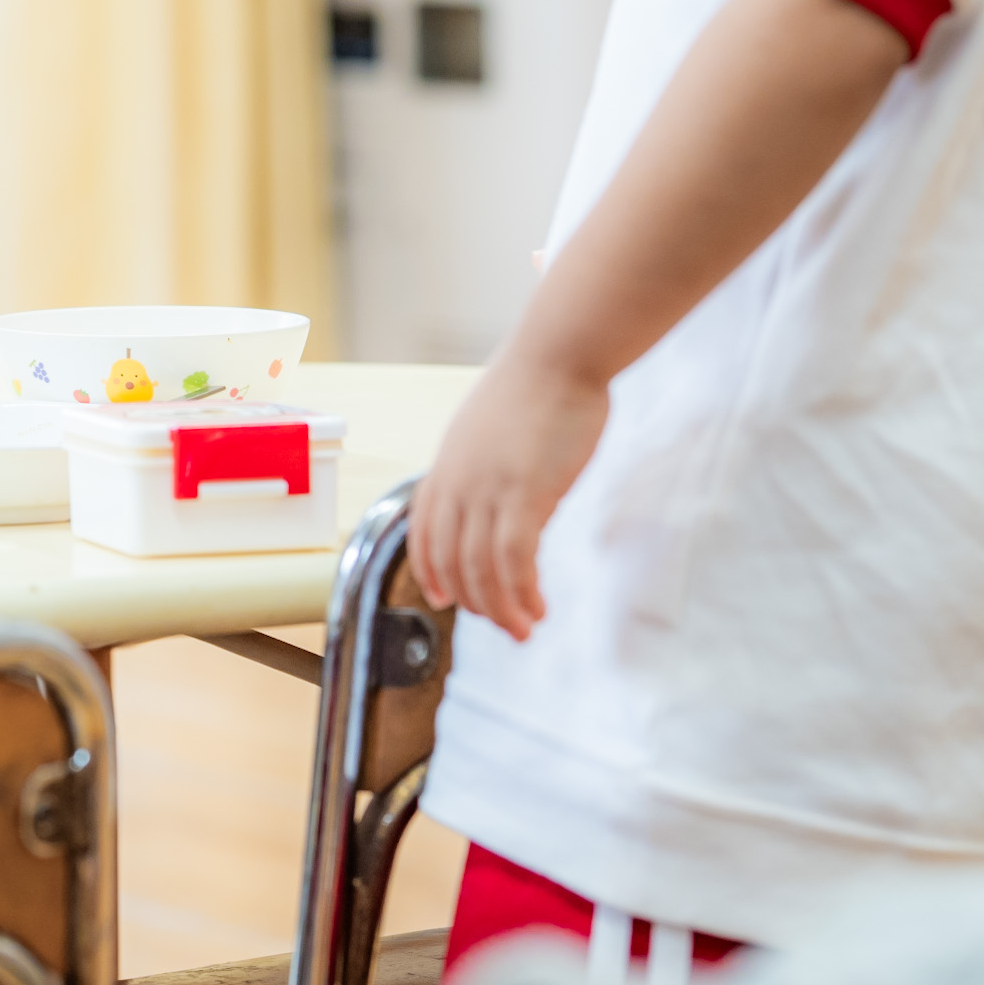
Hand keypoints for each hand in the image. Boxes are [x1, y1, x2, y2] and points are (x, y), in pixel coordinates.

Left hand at [407, 351, 608, 640]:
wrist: (559, 354)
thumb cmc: (536, 386)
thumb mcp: (492, 431)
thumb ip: (486, 467)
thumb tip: (501, 498)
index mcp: (446, 464)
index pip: (424, 531)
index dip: (431, 570)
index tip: (444, 598)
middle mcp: (457, 481)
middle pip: (451, 560)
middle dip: (473, 601)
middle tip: (502, 624)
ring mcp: (487, 489)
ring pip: (481, 570)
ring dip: (501, 609)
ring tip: (524, 630)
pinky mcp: (524, 495)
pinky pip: (514, 561)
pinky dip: (522, 592)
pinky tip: (538, 606)